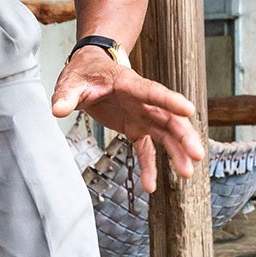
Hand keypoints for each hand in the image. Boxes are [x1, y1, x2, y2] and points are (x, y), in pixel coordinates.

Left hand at [51, 46, 204, 193]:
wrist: (91, 69)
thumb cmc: (84, 72)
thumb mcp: (71, 81)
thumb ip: (67, 96)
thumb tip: (58, 109)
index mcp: (129, 85)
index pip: (153, 93)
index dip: (170, 101)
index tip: (189, 110)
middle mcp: (142, 101)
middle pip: (168, 119)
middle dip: (184, 137)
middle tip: (197, 155)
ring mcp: (142, 115)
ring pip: (165, 135)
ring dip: (177, 154)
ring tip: (187, 175)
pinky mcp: (136, 128)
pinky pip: (146, 149)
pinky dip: (149, 167)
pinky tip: (150, 187)